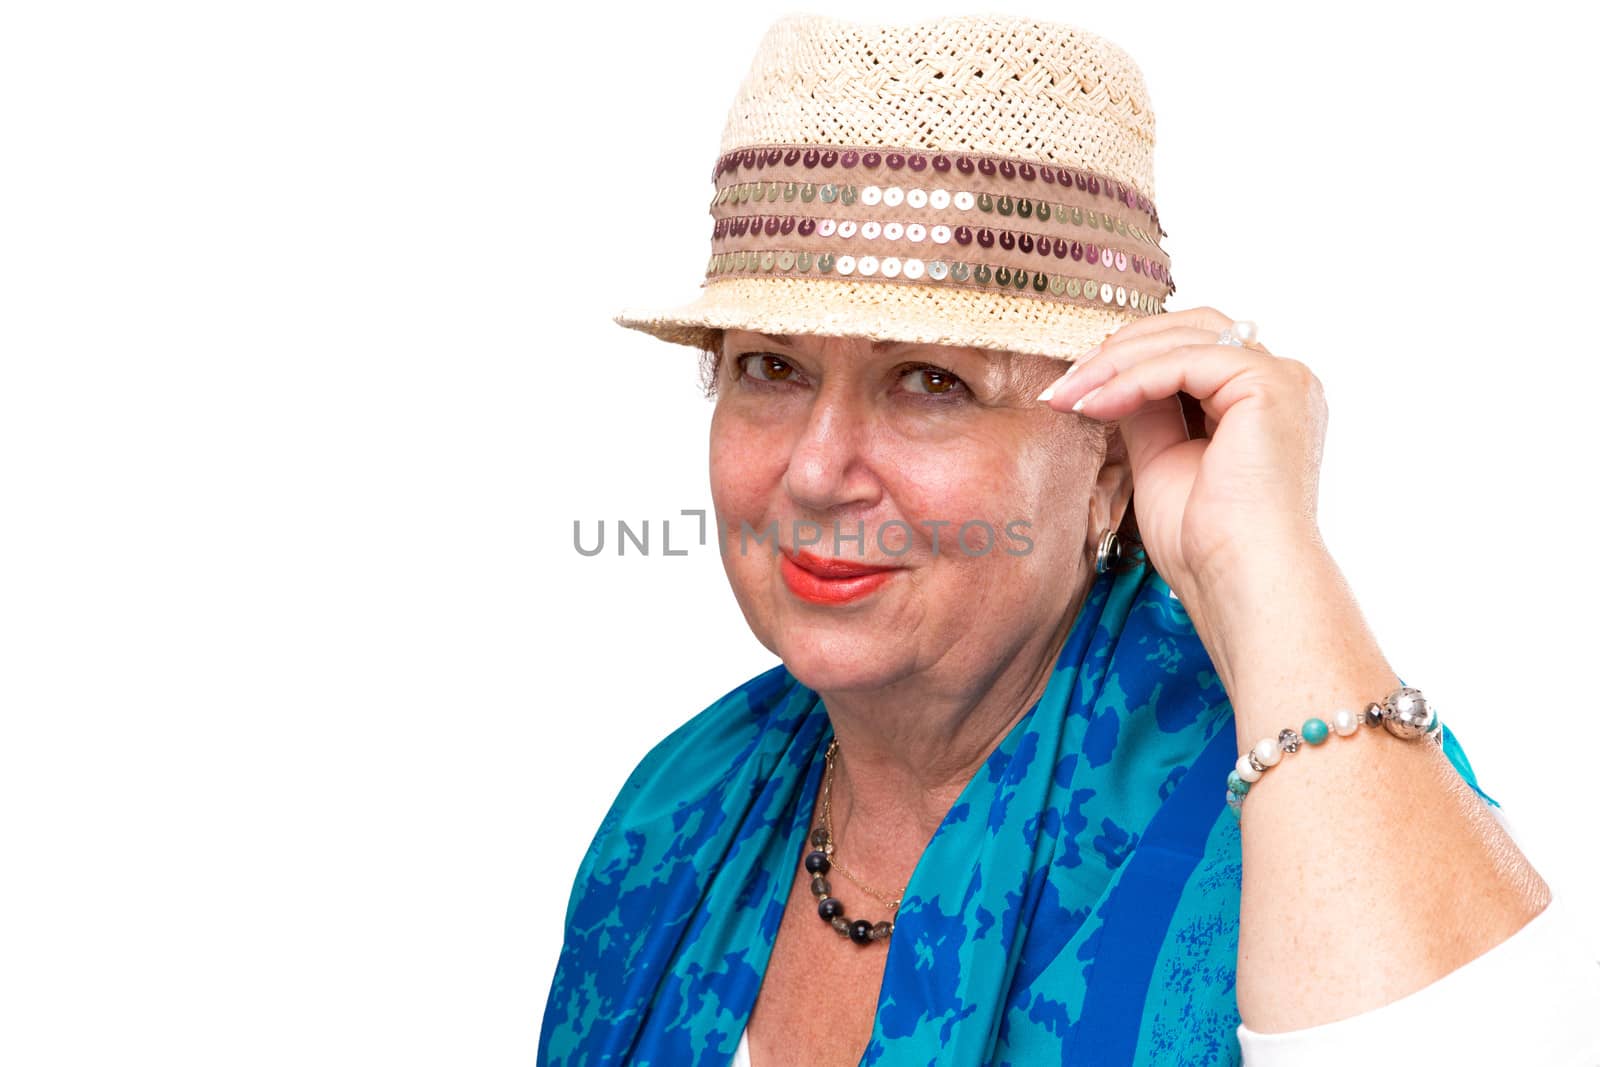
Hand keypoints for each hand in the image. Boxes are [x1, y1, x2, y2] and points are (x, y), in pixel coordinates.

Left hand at [1038, 306, 1328, 608]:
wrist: (1238, 583)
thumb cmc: (1204, 544)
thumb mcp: (1161, 459)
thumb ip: (1146, 411)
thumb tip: (1109, 376)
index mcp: (1261, 402)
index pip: (1190, 350)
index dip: (1127, 361)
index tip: (1070, 390)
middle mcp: (1281, 381)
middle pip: (1190, 329)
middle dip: (1118, 352)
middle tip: (1063, 386)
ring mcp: (1283, 378)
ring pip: (1185, 337)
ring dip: (1116, 363)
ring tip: (1068, 397)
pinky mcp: (1271, 383)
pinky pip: (1186, 361)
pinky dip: (1134, 378)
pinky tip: (1095, 405)